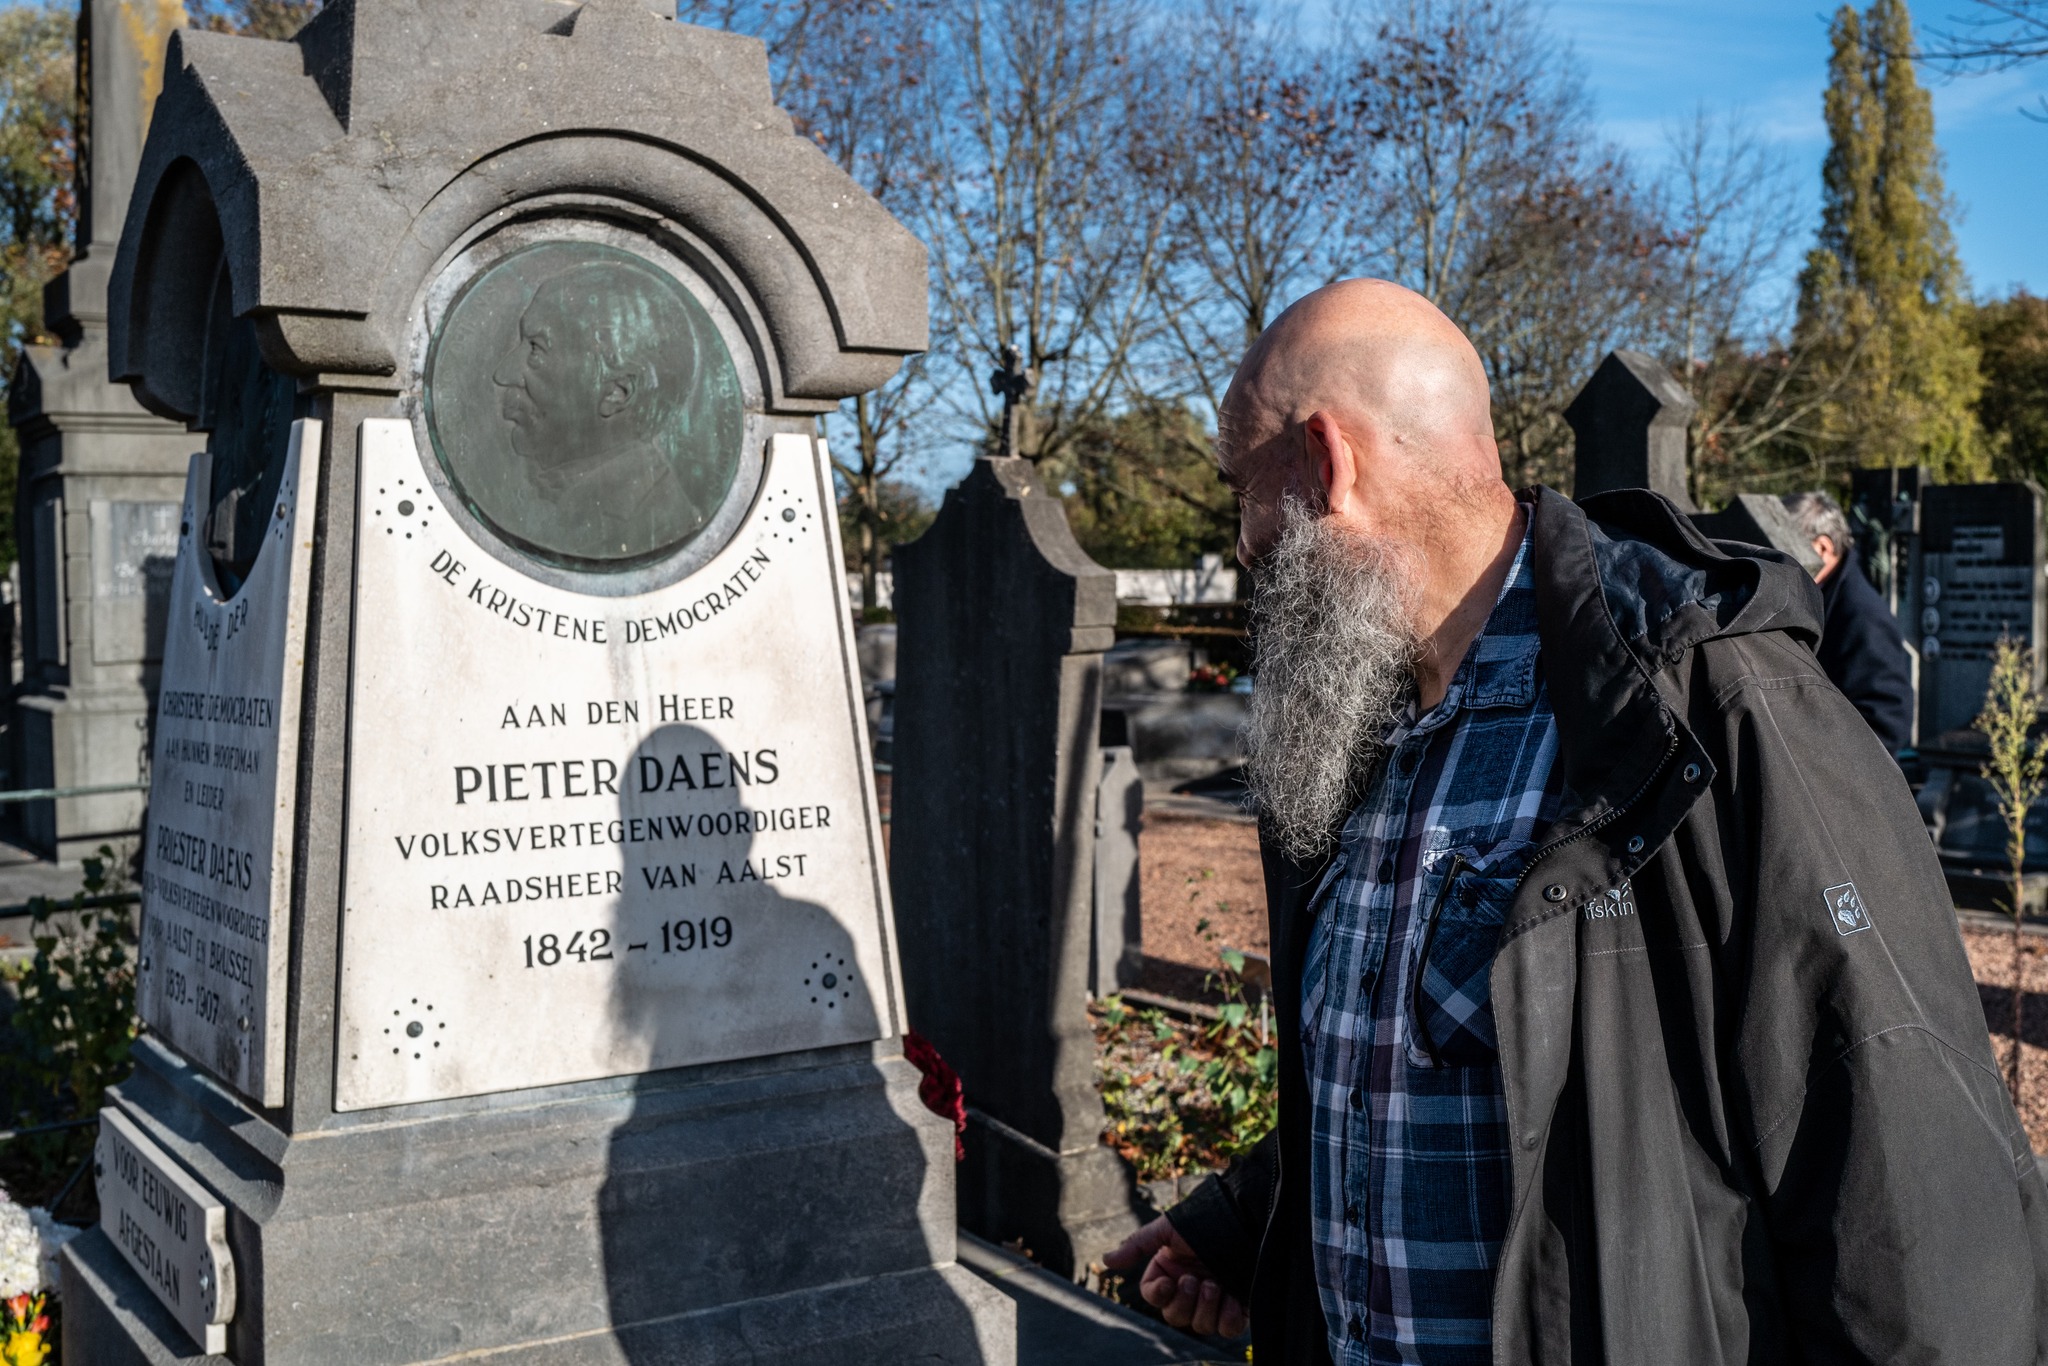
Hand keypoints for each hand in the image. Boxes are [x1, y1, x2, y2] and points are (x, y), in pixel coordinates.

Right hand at [1102, 1215, 1248, 1337]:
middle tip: (1196, 1280)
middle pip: (1176, 1316)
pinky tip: (1233, 1297)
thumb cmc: (1205, 1222)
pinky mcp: (1238, 1308)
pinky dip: (1228, 1317)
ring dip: (1206, 1308)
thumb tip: (1106, 1260)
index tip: (1167, 1282)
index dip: (1158, 1294)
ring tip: (1215, 1284)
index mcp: (1171, 1271)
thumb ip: (1137, 1245)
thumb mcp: (1167, 1229)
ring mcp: (1214, 1300)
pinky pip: (1228, 1329)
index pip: (1154, 1296)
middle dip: (1184, 1301)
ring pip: (1200, 1325)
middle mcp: (1190, 1288)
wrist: (1245, 1221)